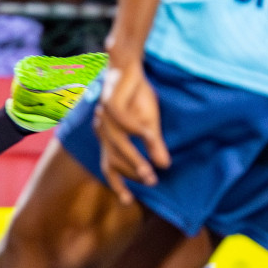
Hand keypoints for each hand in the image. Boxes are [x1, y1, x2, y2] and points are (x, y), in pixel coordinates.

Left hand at [93, 59, 170, 204]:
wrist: (128, 65)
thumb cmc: (137, 95)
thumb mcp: (150, 123)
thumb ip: (154, 144)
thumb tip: (165, 165)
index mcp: (108, 137)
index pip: (109, 166)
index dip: (117, 184)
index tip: (128, 202)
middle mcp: (103, 130)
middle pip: (112, 160)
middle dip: (131, 174)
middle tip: (151, 183)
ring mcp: (104, 117)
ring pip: (118, 144)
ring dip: (134, 159)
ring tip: (150, 171)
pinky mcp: (109, 102)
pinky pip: (122, 121)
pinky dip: (135, 130)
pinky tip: (148, 135)